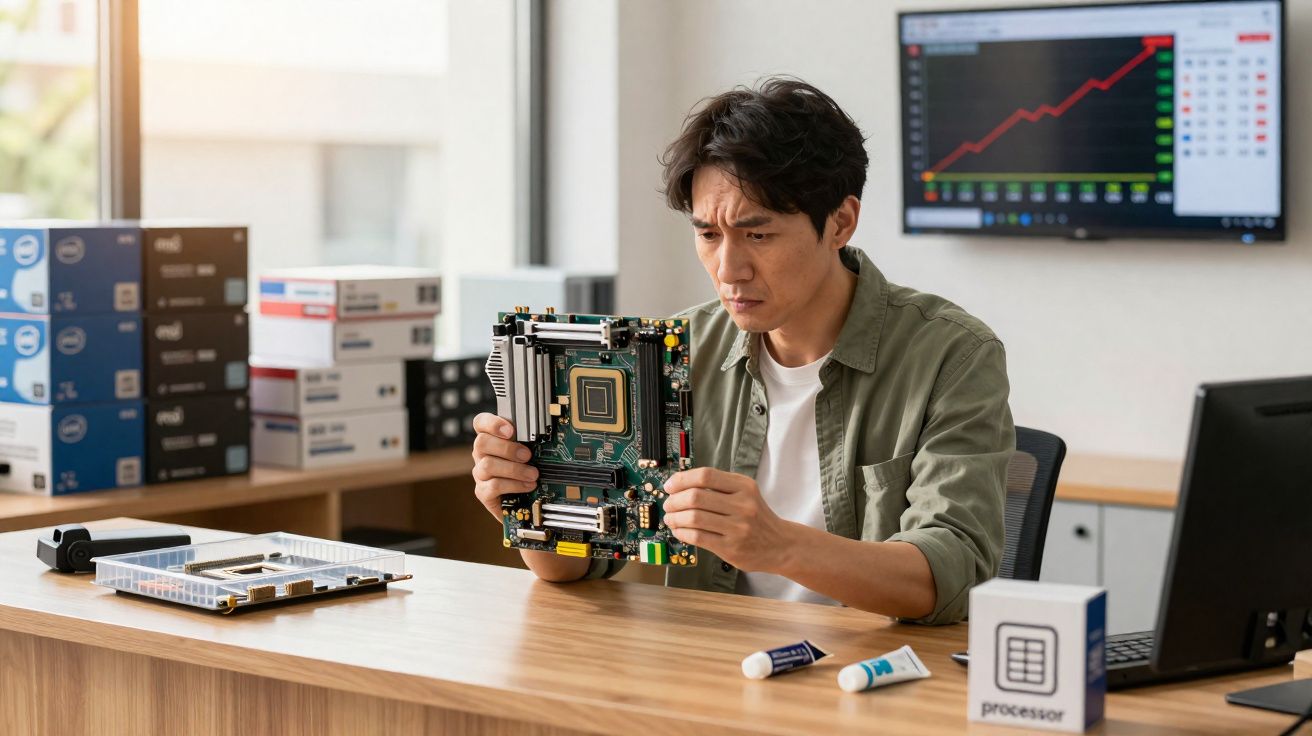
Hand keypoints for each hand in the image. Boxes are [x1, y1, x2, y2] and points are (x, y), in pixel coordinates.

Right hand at [471, 413, 539, 519]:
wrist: (522, 501)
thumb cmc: (524, 472)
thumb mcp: (527, 453)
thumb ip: (527, 442)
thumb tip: (543, 436)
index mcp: (491, 439)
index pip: (481, 423)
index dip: (492, 423)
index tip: (510, 430)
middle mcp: (481, 455)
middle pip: (482, 442)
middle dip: (507, 448)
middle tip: (527, 455)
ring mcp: (480, 474)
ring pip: (488, 465)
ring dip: (515, 469)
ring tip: (533, 474)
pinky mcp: (483, 492)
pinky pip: (494, 485)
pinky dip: (514, 485)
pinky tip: (528, 485)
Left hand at [661, 467, 796, 572]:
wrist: (781, 545)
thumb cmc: (757, 518)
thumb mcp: (746, 494)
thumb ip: (719, 487)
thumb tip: (680, 485)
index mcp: (744, 486)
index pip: (706, 475)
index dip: (682, 479)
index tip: (670, 486)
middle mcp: (743, 505)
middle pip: (696, 496)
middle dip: (674, 500)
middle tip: (668, 504)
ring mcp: (738, 528)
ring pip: (694, 517)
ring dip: (675, 518)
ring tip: (671, 518)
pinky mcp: (731, 547)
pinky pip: (698, 537)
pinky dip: (682, 532)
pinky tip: (679, 530)